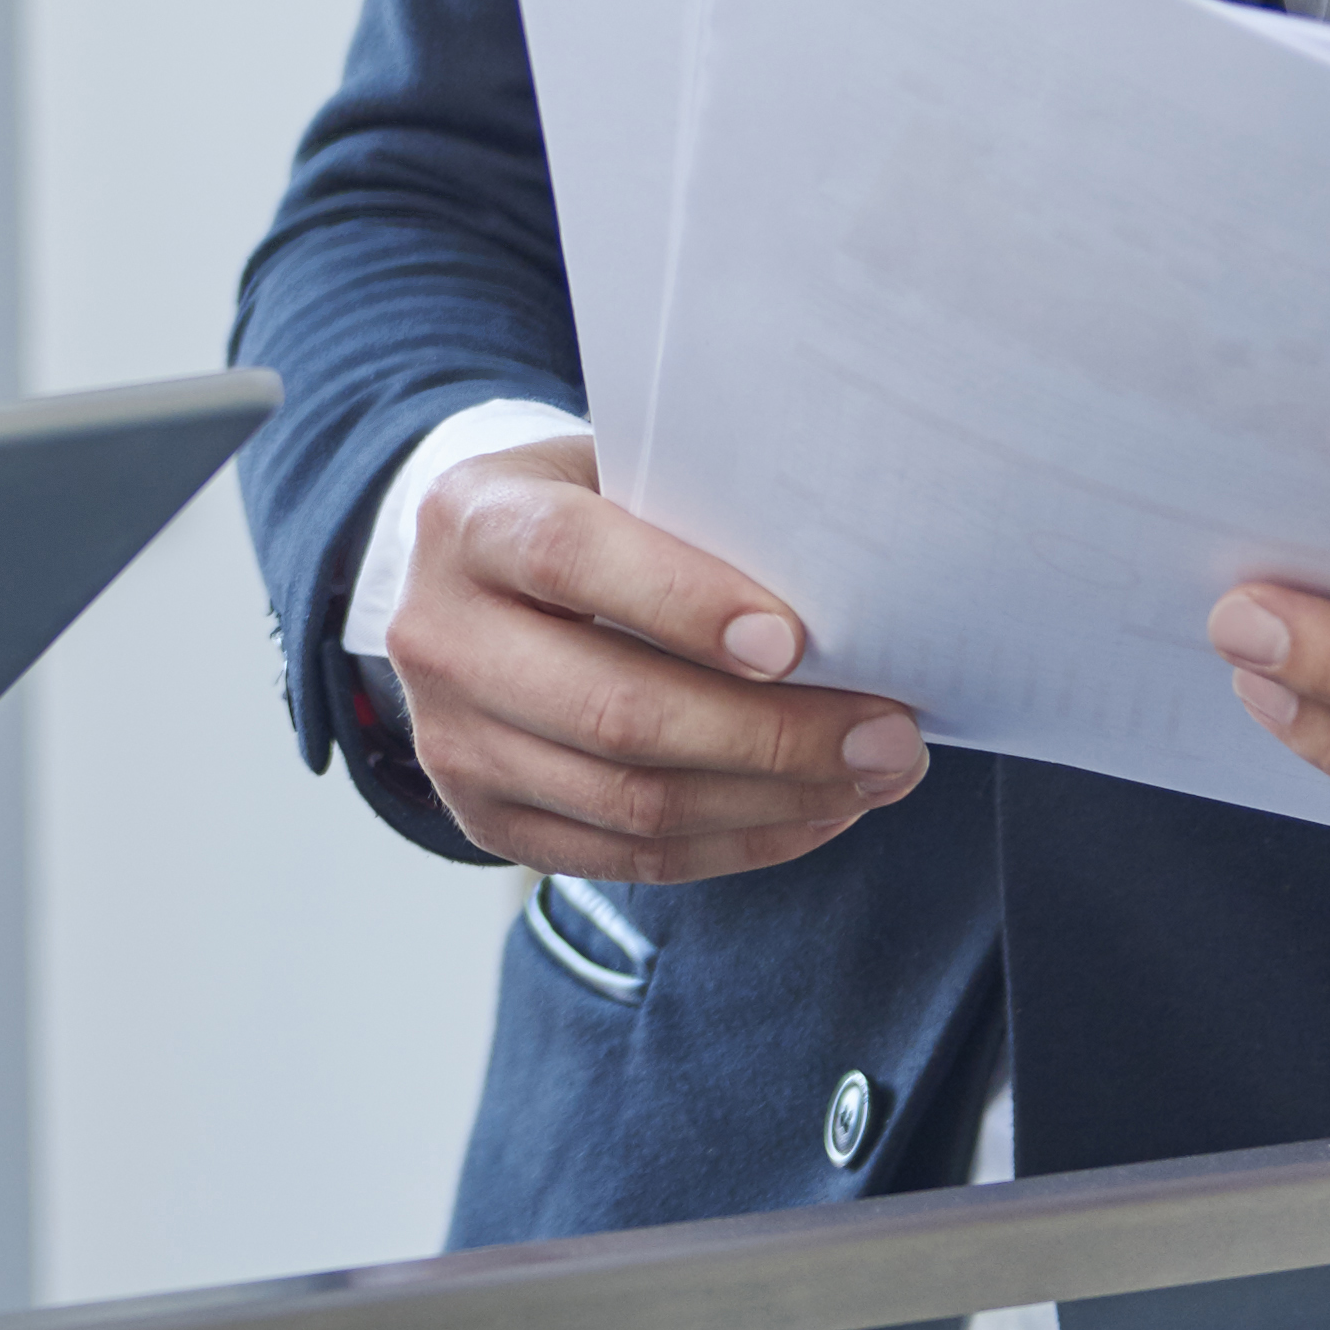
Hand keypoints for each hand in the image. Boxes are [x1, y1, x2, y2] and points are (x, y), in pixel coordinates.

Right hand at [384, 435, 928, 882]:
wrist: (473, 581)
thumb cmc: (583, 512)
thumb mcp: (617, 471)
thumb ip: (698, 513)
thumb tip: (848, 590)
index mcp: (471, 521)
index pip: (571, 559)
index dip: (685, 602)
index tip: (795, 642)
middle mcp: (440, 635)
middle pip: (613, 711)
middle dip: (773, 735)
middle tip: (890, 735)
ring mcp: (452, 742)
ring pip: (632, 802)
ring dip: (775, 800)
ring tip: (872, 776)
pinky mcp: (485, 819)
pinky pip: (630, 858)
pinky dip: (739, 843)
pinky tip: (816, 812)